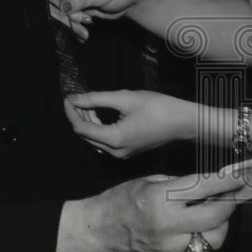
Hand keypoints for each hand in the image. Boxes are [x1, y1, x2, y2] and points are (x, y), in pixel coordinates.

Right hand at [46, 0, 143, 40]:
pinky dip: (75, 26)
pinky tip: (83, 34)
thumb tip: (62, 7)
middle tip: (74, 25)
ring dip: (72, 22)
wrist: (134, 0)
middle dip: (64, 15)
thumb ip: (81, 1)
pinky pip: (70, 17)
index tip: (55, 13)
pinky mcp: (78, 4)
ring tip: (85, 29)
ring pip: (62, 11)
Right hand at [56, 171, 241, 251]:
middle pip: (216, 215)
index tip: (243, 174)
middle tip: (233, 193)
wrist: (97, 233)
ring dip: (222, 223)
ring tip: (217, 211)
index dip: (228, 180)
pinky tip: (205, 227)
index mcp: (161, 198)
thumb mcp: (149, 182)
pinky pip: (202, 251)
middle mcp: (169, 225)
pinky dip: (208, 238)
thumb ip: (180, 185)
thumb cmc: (119, 201)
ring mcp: (172, 247)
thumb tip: (209, 186)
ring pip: (215, 238)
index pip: (204, 187)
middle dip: (230, 202)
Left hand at [64, 90, 195, 158]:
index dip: (71, 112)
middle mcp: (115, 152)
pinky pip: (105, 142)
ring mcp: (121, 154)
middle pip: (86, 135)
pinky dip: (99, 128)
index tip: (68, 97)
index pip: (81, 128)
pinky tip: (99, 114)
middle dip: (78, 116)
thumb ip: (97, 99)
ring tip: (87, 103)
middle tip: (77, 98)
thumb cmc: (158, 107)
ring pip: (95, 139)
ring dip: (88, 122)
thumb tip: (75, 99)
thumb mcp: (125, 98)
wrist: (183, 122)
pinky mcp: (127, 152)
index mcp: (113, 139)